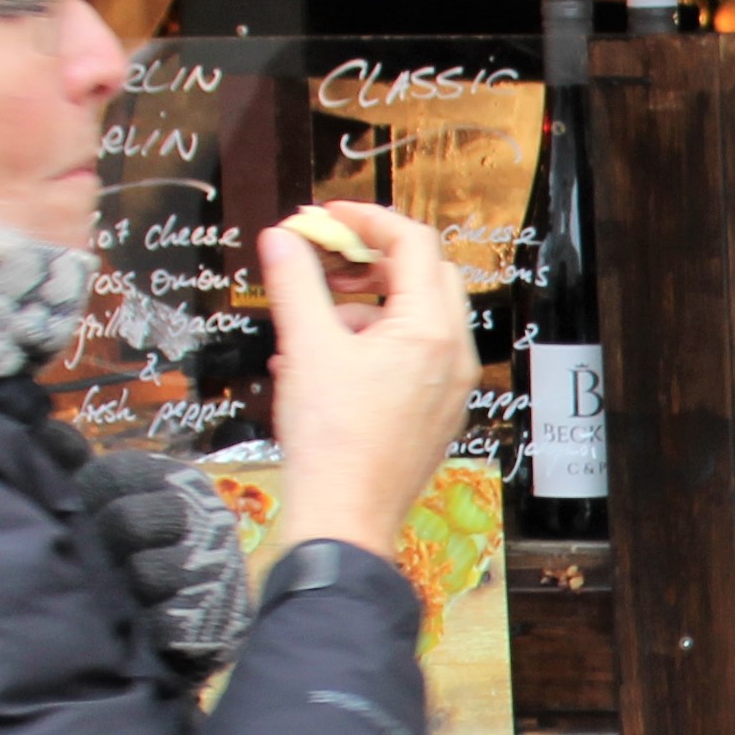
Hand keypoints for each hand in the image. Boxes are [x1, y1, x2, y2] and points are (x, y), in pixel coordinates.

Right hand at [261, 200, 474, 563]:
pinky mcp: (433, 414)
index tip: (326, 217)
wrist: (344, 517)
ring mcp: (448, 388)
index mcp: (431, 330)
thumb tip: (282, 238)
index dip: (367, 218)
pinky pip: (411, 359)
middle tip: (325, 260)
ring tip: (312, 324)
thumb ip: (295, 282)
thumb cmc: (333, 441)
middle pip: (423, 276)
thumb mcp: (305, 347)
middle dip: (371, 259)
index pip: (413, 242)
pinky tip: (319, 364)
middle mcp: (453, 356)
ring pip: (415, 320)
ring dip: (364, 306)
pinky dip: (371, 345)